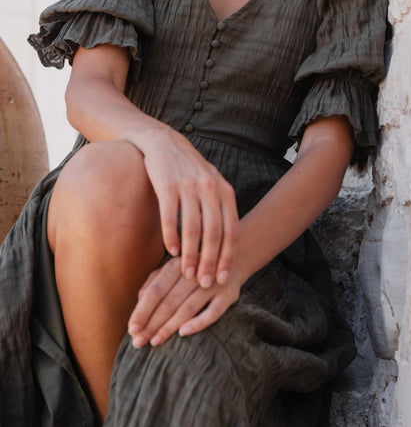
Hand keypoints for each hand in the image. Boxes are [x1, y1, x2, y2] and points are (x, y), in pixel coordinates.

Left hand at [127, 255, 244, 346]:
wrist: (230, 262)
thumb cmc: (193, 272)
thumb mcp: (173, 272)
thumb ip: (154, 284)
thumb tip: (139, 304)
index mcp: (177, 264)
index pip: (156, 290)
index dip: (143, 310)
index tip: (132, 329)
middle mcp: (195, 271)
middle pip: (169, 300)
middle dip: (152, 323)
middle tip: (139, 342)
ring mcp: (213, 283)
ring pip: (188, 308)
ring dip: (169, 326)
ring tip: (155, 341)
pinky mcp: (228, 295)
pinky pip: (212, 313)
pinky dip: (197, 323)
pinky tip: (183, 333)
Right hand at [141, 127, 239, 289]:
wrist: (164, 143)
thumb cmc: (190, 170)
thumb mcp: (212, 185)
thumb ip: (220, 210)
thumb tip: (226, 245)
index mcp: (224, 190)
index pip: (231, 229)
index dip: (227, 256)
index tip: (222, 277)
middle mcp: (209, 187)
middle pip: (214, 233)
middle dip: (209, 261)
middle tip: (204, 283)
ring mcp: (189, 186)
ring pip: (193, 228)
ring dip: (190, 255)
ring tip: (187, 274)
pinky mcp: (167, 185)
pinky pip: (170, 217)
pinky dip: (172, 238)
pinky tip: (172, 252)